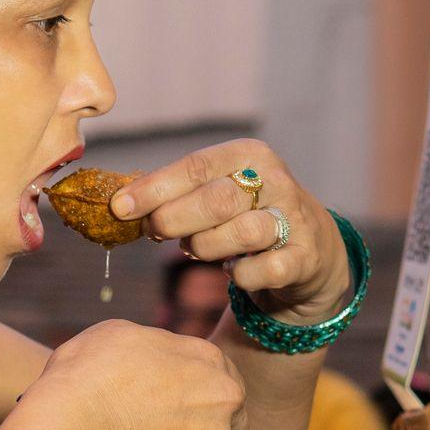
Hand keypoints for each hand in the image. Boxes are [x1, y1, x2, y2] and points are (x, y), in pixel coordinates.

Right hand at [21, 319, 247, 429]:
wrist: (71, 425)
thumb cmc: (90, 372)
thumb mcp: (127, 335)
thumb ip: (162, 348)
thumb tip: (163, 360)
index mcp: (211, 361)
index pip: (224, 376)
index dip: (201, 386)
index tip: (179, 394)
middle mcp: (224, 404)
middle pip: (231, 418)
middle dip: (208, 422)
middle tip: (170, 423)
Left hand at [112, 138, 351, 326]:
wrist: (310, 250)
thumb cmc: (244, 217)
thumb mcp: (215, 193)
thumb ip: (174, 194)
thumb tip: (120, 204)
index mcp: (249, 155)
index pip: (195, 166)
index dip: (154, 188)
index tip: (120, 207)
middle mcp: (276, 181)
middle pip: (215, 200)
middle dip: (174, 220)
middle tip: (153, 233)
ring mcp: (294, 219)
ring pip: (240, 232)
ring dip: (205, 247)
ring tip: (195, 249)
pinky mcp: (304, 258)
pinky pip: (262, 270)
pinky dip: (240, 275)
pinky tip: (234, 270)